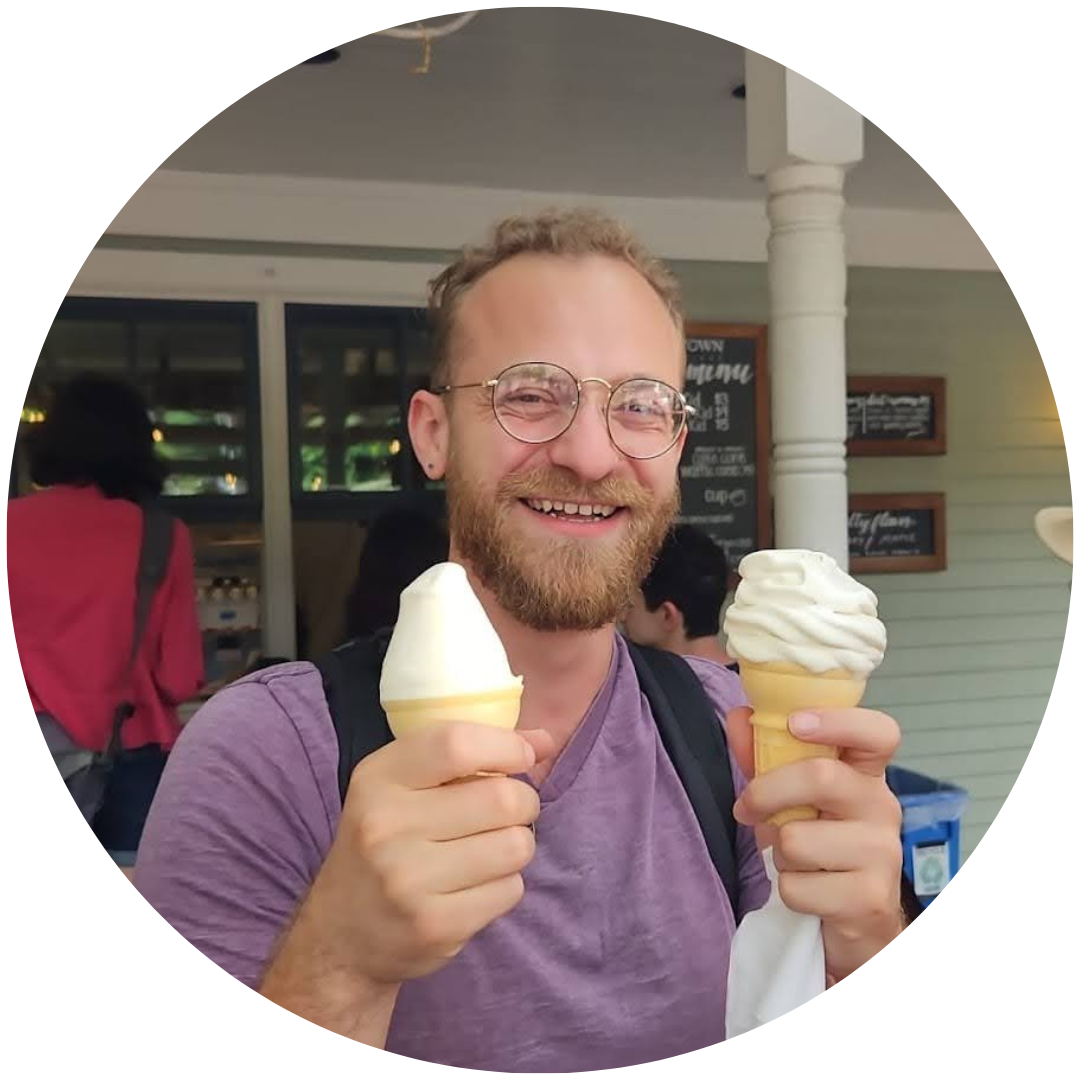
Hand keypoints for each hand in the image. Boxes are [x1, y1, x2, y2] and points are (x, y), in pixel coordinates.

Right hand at [288, 723, 555, 988]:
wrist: (342, 934)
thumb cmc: (384, 841)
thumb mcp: (402, 784)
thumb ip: (469, 753)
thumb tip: (544, 740)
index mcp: (378, 778)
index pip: (457, 745)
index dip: (506, 746)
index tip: (523, 757)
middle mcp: (387, 825)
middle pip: (501, 798)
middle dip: (523, 801)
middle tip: (510, 810)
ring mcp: (409, 880)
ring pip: (515, 845)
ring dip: (518, 844)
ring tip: (492, 847)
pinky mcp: (435, 925)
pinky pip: (510, 889)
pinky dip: (506, 883)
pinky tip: (477, 884)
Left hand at [728, 706, 905, 981]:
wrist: (857, 920)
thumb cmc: (823, 847)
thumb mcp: (794, 799)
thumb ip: (766, 756)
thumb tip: (738, 716)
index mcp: (866, 775)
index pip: (877, 733)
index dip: (837, 720)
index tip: (794, 722)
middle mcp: (883, 807)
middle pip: (821, 778)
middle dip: (766, 792)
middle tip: (746, 809)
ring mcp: (882, 854)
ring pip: (798, 839)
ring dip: (778, 852)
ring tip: (797, 860)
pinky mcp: (869, 899)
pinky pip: (797, 887)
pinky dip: (788, 890)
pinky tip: (810, 891)